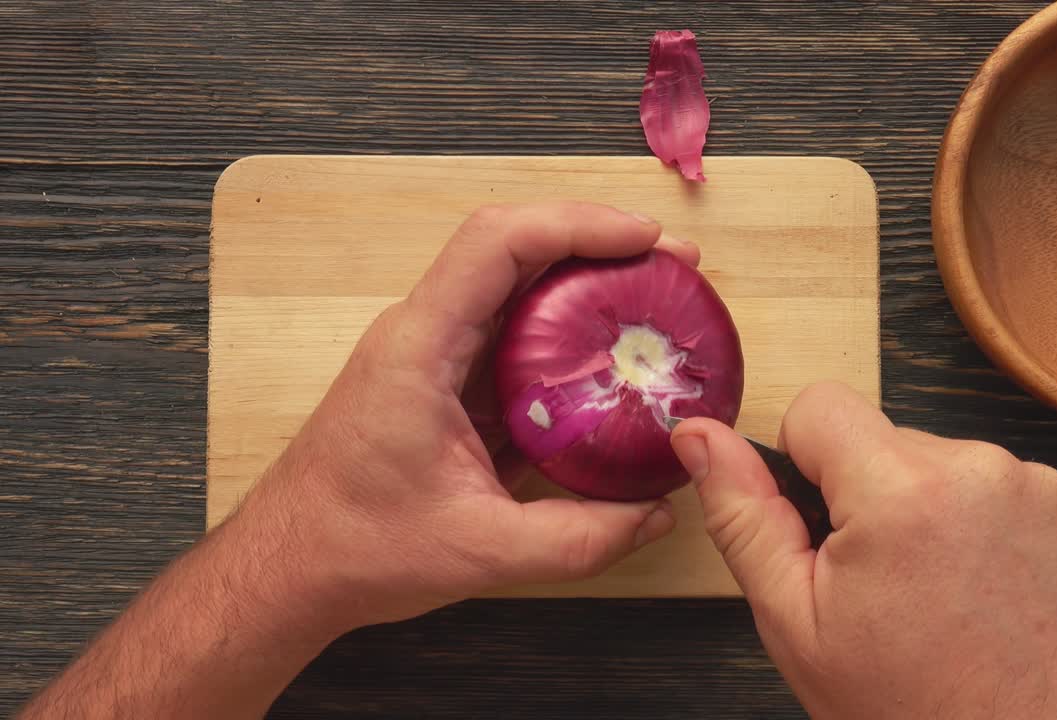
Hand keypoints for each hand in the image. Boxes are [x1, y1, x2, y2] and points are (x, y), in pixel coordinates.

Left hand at [232, 202, 693, 630]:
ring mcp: (434, 354)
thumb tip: (656, 515)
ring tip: (657, 300)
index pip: (496, 244)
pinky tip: (613, 356)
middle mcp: (424, 334)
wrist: (293, 567)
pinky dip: (566, 330)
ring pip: (517, 286)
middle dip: (599, 243)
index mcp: (419, 349)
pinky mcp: (446, 382)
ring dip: (586, 282)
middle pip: (515, 248)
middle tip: (674, 267)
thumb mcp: (479, 550)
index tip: (645, 239)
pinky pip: (513, 334)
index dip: (576, 224)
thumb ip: (578, 539)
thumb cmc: (357, 548)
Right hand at [670, 382, 1056, 719]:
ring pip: (953, 464)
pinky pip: (1017, 487)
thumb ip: (743, 515)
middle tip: (892, 586)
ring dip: (941, 512)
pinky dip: (1001, 528)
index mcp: (900, 492)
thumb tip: (699, 435)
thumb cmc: (909, 709)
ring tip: (949, 597)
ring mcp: (1048, 488)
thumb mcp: (796, 622)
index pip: (822, 406)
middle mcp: (982, 470)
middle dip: (878, 496)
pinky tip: (996, 591)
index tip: (831, 527)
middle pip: (890, 440)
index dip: (809, 464)